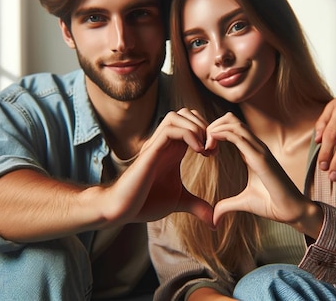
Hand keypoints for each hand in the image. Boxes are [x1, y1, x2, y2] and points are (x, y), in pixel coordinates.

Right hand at [109, 108, 213, 225]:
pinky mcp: (150, 152)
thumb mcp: (179, 201)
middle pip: (185, 113)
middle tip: (212, 148)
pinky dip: (189, 134)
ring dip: (196, 128)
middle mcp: (164, 143)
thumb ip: (197, 206)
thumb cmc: (145, 202)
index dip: (207, 132)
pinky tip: (198, 152)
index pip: (190, 122)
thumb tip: (214, 222)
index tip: (214, 152)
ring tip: (204, 149)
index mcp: (172, 150)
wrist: (121, 210)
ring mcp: (156, 145)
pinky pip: (170, 129)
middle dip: (204, 125)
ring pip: (177, 115)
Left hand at [207, 113, 321, 236]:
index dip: (215, 132)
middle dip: (212, 126)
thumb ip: (226, 206)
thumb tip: (213, 218)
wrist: (293, 212)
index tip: (204, 149)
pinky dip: (221, 136)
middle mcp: (257, 147)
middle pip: (231, 119)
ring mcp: (260, 150)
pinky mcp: (261, 158)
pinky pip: (238, 137)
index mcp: (252, 152)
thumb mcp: (243, 203)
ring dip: (215, 130)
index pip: (232, 128)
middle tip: (202, 145)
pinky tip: (210, 149)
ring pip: (234, 123)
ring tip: (205, 147)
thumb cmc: (272, 204)